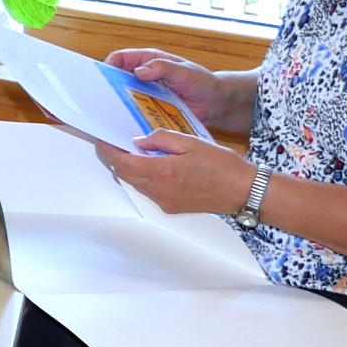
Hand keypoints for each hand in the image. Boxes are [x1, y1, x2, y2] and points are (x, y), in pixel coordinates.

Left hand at [98, 131, 259, 218]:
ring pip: (136, 184)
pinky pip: (149, 191)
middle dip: (117, 159)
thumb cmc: (222, 166)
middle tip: (116, 143)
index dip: (109, 151)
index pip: (122, 163)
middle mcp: (159, 191)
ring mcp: (165, 202)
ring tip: (137, 152)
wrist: (243, 192)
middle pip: (125, 175)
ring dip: (131, 169)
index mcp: (162, 173)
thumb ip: (161, 139)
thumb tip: (140, 141)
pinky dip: (145, 178)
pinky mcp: (172, 207)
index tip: (103, 140)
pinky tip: (155, 165)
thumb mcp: (190, 142)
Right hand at [107, 48, 225, 122]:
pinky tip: (125, 126)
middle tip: (100, 99)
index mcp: (148, 60)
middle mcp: (143, 76)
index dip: (109, 65)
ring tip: (109, 115)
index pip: (121, 58)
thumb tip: (138, 71)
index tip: (103, 78)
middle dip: (107, 87)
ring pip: (124, 97)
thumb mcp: (184, 71)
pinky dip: (129, 118)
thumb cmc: (202, 81)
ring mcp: (146, 93)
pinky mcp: (150, 109)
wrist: (214, 102)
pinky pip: (135, 112)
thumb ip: (162, 68)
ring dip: (117, 105)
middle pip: (117, 79)